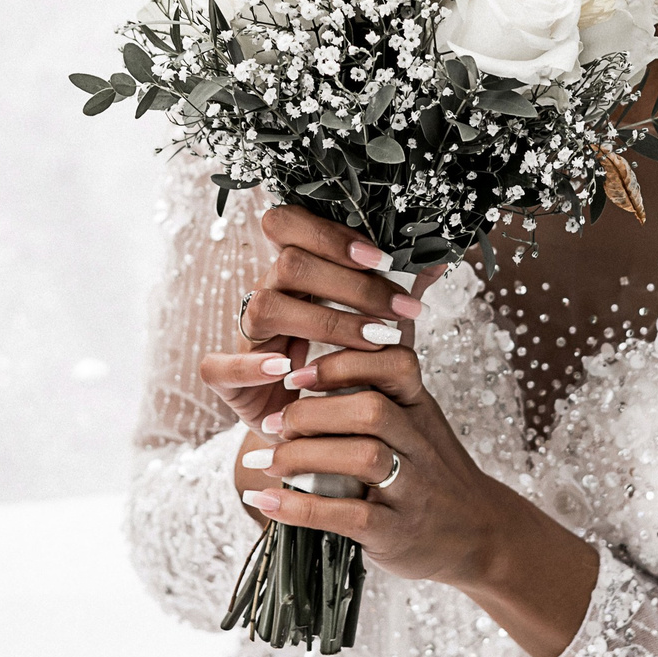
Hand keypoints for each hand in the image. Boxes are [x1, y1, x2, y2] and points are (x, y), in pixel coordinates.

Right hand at [195, 204, 441, 442]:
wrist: (312, 431)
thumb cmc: (342, 370)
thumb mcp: (374, 328)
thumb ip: (398, 292)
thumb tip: (439, 259)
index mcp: (294, 277)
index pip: (290, 225)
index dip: (331, 235)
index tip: (383, 260)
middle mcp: (266, 298)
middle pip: (289, 264)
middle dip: (351, 286)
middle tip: (399, 315)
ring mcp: (245, 338)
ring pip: (265, 305)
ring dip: (324, 321)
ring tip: (371, 343)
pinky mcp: (227, 382)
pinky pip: (219, 365)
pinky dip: (251, 365)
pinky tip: (288, 369)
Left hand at [229, 340, 521, 593]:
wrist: (481, 534)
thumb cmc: (432, 474)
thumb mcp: (418, 426)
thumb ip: (378, 396)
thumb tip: (306, 369)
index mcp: (421, 410)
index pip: (396, 364)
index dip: (342, 363)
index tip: (296, 375)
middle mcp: (421, 445)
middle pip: (372, 410)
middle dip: (312, 413)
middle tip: (272, 424)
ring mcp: (413, 490)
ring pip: (364, 457)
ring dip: (303, 456)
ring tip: (264, 462)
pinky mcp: (397, 533)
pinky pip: (349, 515)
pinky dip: (300, 508)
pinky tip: (267, 502)